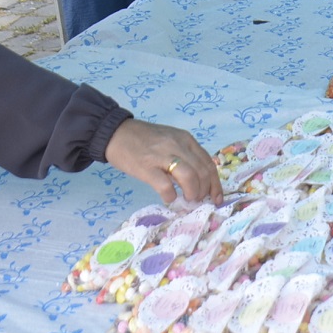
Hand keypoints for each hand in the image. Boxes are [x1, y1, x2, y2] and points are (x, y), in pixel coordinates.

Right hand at [105, 118, 223, 205]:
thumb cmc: (144, 139)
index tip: (216, 198)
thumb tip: (199, 181)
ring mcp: (162, 155)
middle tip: (197, 200)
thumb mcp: (171, 140)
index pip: (208, 163)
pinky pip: (165, 185)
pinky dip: (170, 195)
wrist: (116, 133)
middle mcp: (177, 145)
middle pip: (202, 172)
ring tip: (187, 200)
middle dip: (205, 191)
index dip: (215, 184)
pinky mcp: (146, 167)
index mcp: (186, 139)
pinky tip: (168, 197)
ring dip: (192, 193)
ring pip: (189, 177)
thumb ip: (185, 155)